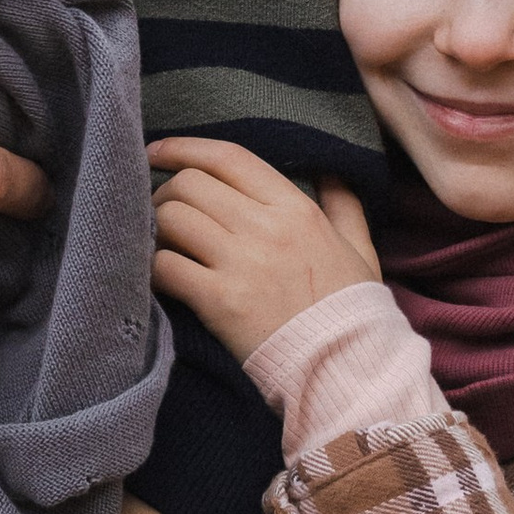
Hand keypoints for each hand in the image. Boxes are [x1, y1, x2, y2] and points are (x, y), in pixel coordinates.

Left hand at [149, 137, 383, 366]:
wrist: (346, 366)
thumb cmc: (351, 308)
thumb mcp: (359, 248)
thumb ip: (344, 205)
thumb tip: (330, 172)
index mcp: (296, 208)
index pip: (228, 158)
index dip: (185, 147)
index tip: (157, 151)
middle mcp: (265, 227)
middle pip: (190, 184)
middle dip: (166, 193)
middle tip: (164, 212)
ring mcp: (241, 263)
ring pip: (172, 218)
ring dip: (157, 228)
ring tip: (163, 244)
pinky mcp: (219, 301)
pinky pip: (166, 266)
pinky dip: (154, 268)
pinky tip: (161, 276)